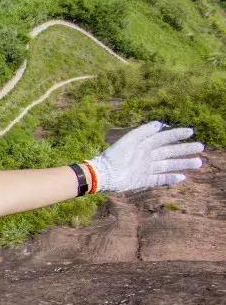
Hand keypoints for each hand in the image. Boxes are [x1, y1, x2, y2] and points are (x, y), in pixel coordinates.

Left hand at [88, 121, 202, 191]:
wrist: (104, 174)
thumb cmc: (115, 155)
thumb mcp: (130, 140)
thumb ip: (145, 131)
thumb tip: (161, 124)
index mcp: (143, 144)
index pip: (163, 138)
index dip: (176, 134)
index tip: (190, 131)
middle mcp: (146, 156)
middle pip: (169, 152)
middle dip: (184, 149)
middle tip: (200, 147)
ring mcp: (145, 169)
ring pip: (168, 165)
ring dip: (182, 163)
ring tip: (198, 162)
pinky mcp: (143, 181)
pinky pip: (159, 179)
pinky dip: (170, 178)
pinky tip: (182, 177)